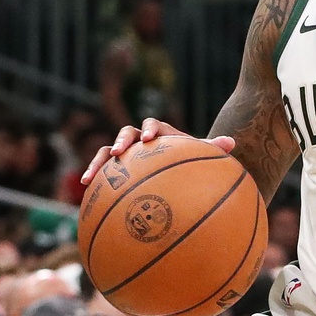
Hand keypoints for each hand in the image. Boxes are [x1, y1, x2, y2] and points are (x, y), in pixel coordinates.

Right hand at [80, 118, 234, 184]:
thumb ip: (212, 151)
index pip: (154, 125)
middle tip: (119, 151)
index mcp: (161, 135)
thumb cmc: (190, 167)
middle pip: (127, 133)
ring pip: (107, 152)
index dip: (151, 129)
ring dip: (98, 161)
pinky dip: (93, 177)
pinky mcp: (115, 170)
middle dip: (122, 141)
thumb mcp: (200, 160)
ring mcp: (126, 156)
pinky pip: (101, 173)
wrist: (176, 176)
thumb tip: (231, 142)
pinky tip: (84, 190)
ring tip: (90, 176)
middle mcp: (140, 141)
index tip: (150, 139)